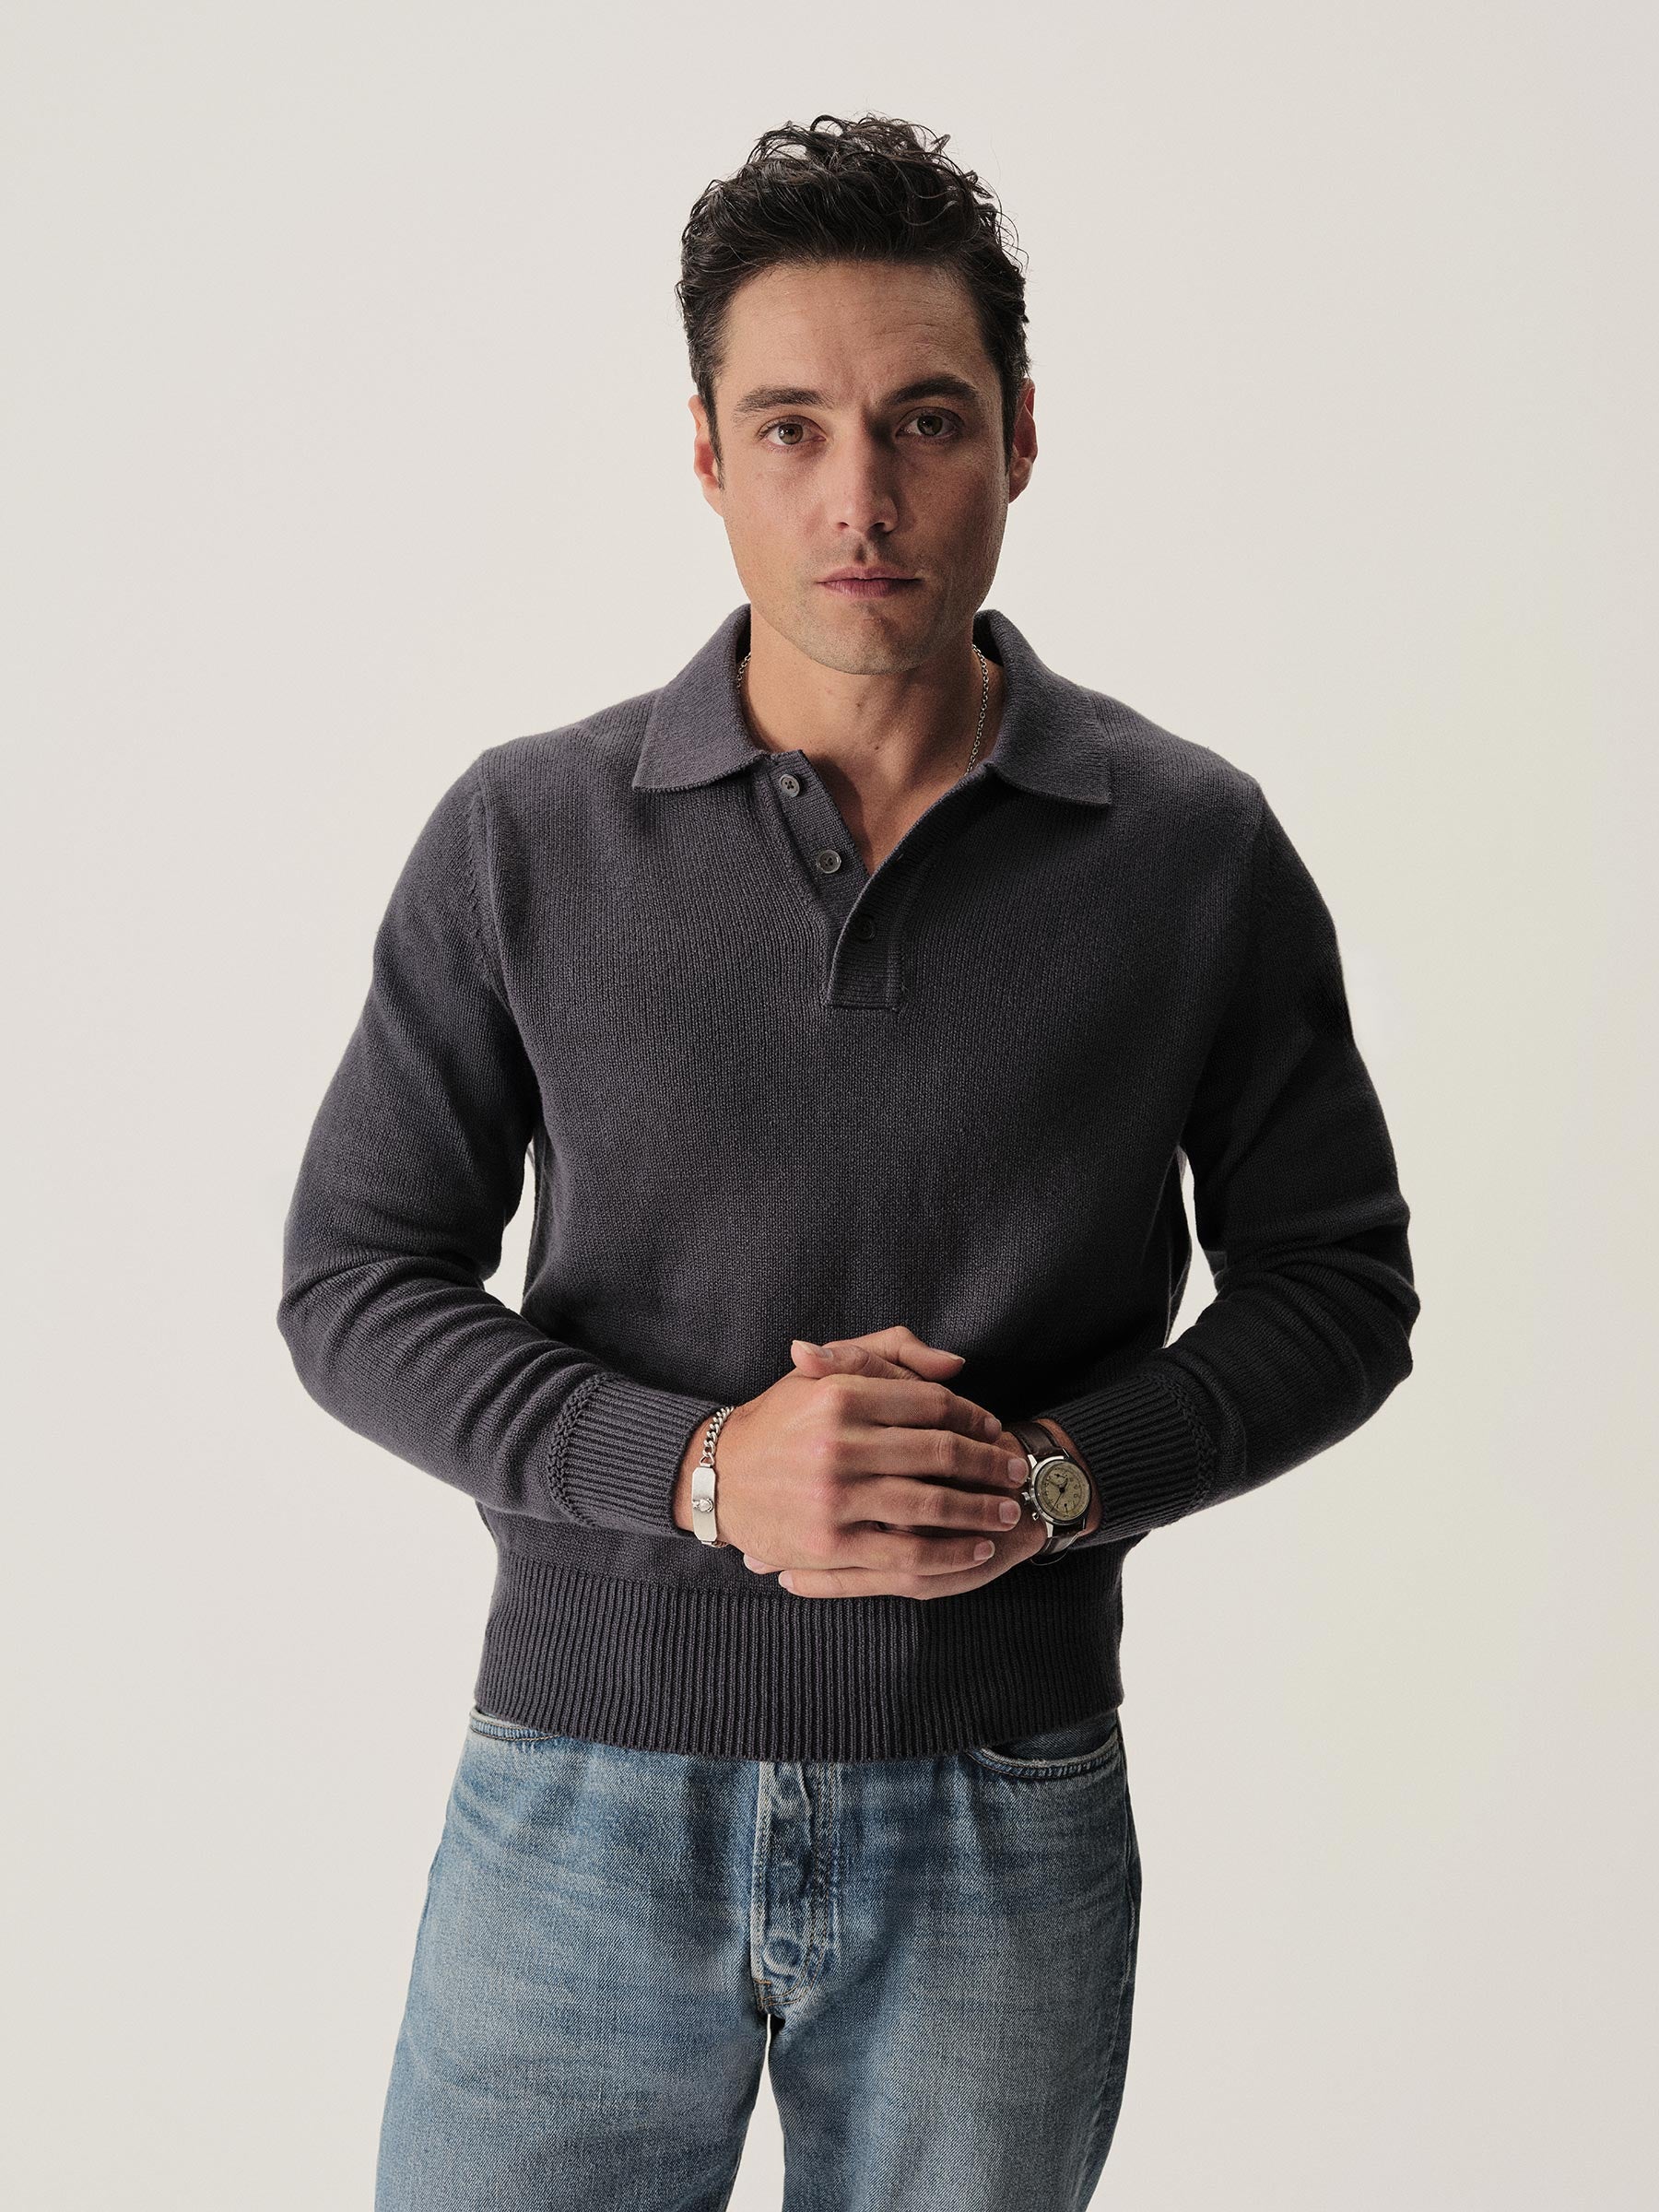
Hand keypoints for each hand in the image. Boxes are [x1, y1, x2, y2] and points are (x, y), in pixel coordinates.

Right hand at [738, 1324, 1050, 1598]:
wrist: (716, 1477)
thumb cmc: (778, 1420)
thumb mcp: (823, 1369)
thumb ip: (889, 1352)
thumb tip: (956, 1365)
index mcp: (840, 1395)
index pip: (930, 1404)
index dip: (974, 1417)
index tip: (995, 1429)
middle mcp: (839, 1444)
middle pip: (940, 1452)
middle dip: (988, 1464)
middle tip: (1016, 1471)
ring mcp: (835, 1496)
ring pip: (930, 1504)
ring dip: (979, 1510)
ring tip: (1007, 1511)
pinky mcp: (831, 1544)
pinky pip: (906, 1553)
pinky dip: (949, 1553)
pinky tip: (974, 1549)